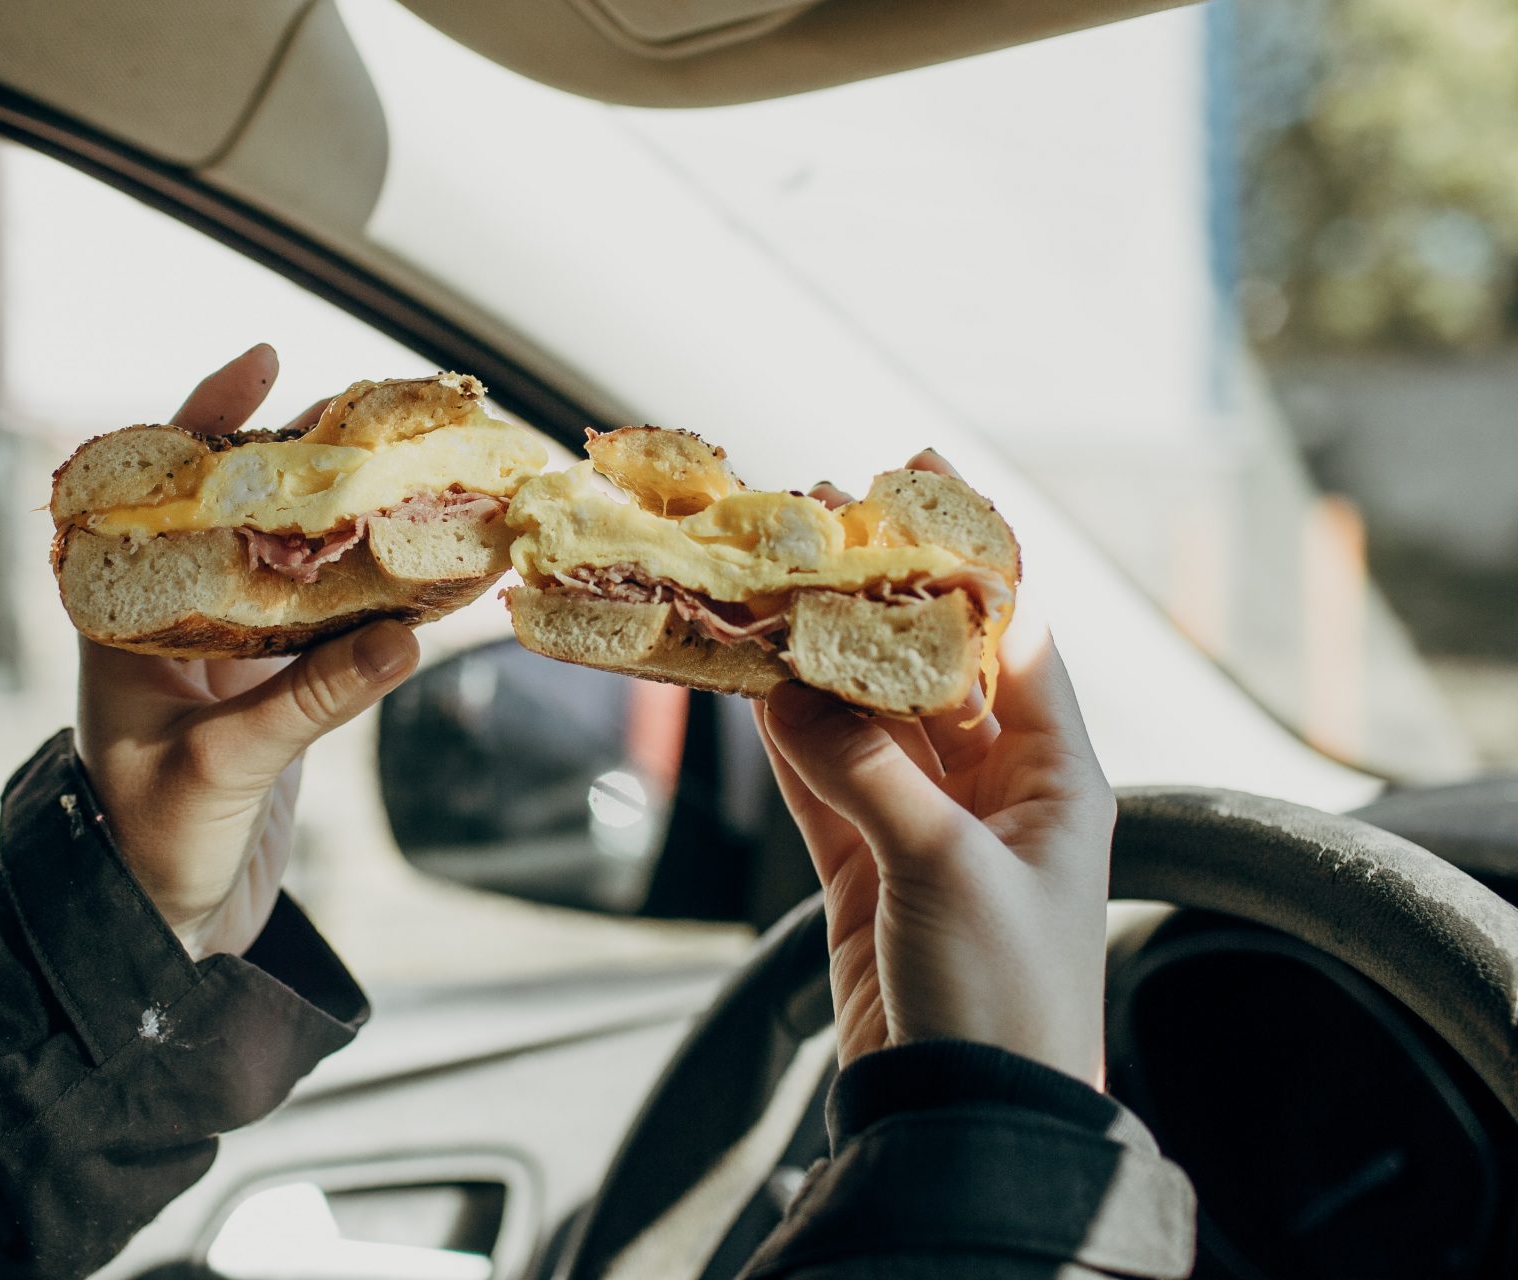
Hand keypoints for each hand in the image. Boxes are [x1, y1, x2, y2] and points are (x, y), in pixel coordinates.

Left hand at [74, 345, 419, 955]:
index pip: (161, 490)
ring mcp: (230, 655)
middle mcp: (175, 619)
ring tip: (418, 476)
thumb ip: (311, 701)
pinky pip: (331, 629)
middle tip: (379, 416)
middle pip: (243, 513)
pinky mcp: (275, 695)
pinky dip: (379, 602)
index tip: (265, 358)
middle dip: (308, 462)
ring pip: (296, 566)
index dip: (209, 418)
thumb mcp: (223, 766)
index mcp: (124, 617)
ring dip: (353, 529)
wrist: (156, 929)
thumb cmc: (149, 845)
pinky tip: (430, 576)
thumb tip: (408, 638)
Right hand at [755, 451, 1113, 1084]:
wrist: (967, 1122)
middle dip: (873, 601)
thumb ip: (866, 773)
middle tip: (815, 526)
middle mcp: (997, 792)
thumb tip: (786, 688)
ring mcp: (927, 828)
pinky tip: (752, 681)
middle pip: (928, 669)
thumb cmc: (1003, 999)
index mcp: (1057, 779)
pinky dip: (786, 736)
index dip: (966, 557)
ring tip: (765, 588)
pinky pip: (823, 780)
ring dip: (816, 661)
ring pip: (863, 719)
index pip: (1014, 637)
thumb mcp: (945, 871)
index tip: (917, 482)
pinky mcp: (866, 870)